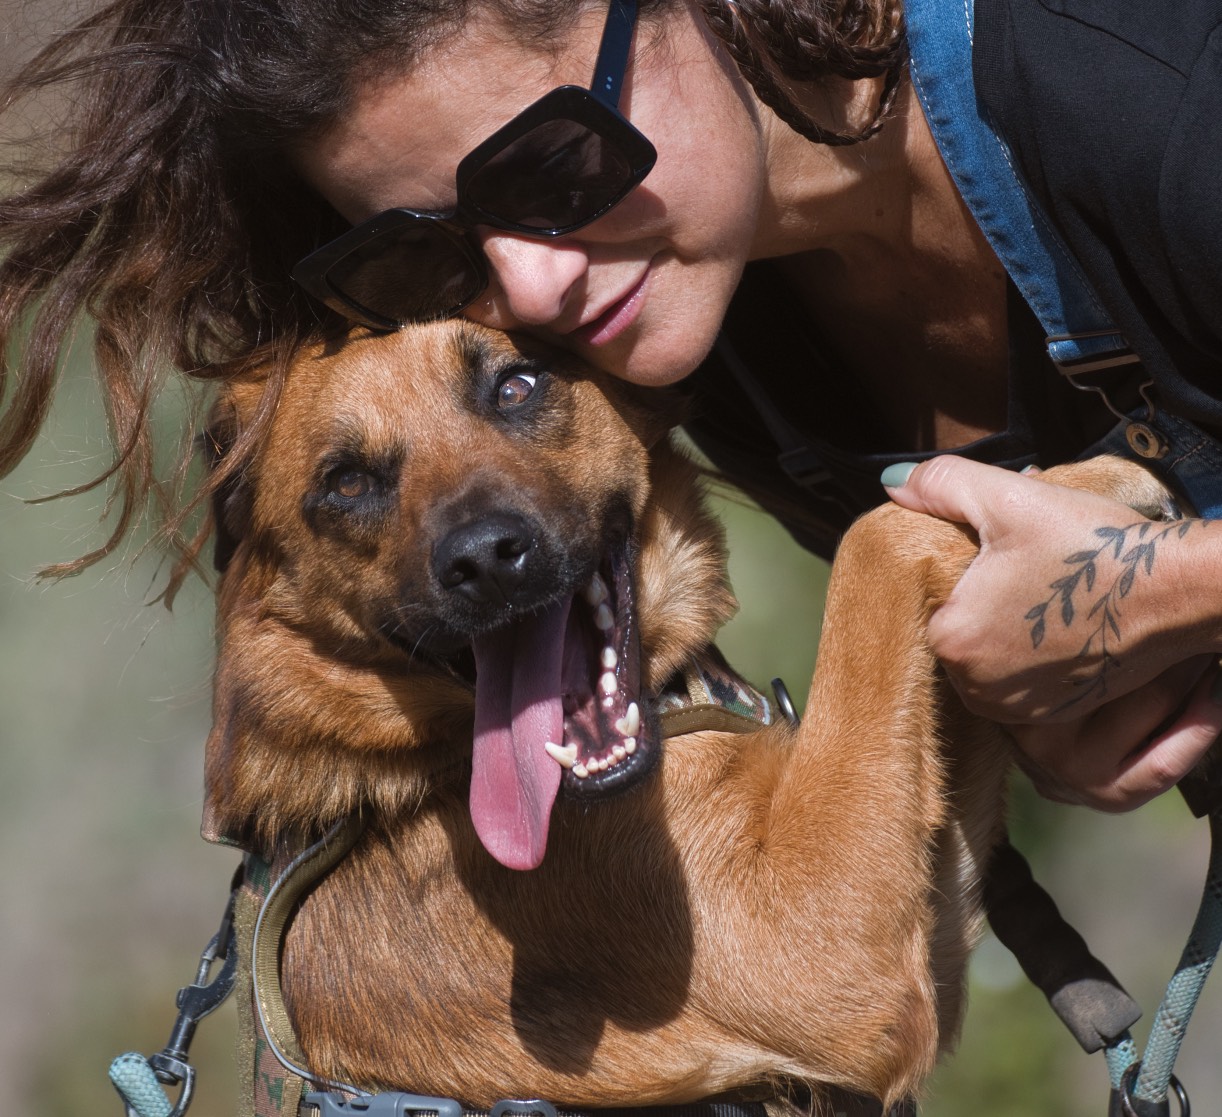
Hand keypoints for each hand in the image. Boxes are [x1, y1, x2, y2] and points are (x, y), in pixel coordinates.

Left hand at [883, 455, 1221, 808]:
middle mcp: (979, 690)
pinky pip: (1026, 680)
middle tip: (1033, 567)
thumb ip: (941, 486)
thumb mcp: (1008, 498)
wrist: (1180, 590)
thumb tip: (891, 484)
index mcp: (954, 641)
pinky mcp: (1057, 716)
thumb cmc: (1092, 545)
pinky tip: (1066, 622)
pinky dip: (1038, 654)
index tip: (1008, 551)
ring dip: (1010, 627)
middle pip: (963, 630)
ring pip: (992, 657)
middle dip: (988, 599)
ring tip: (1051, 590)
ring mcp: (1021, 710)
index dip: (970, 569)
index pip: (936, 600)